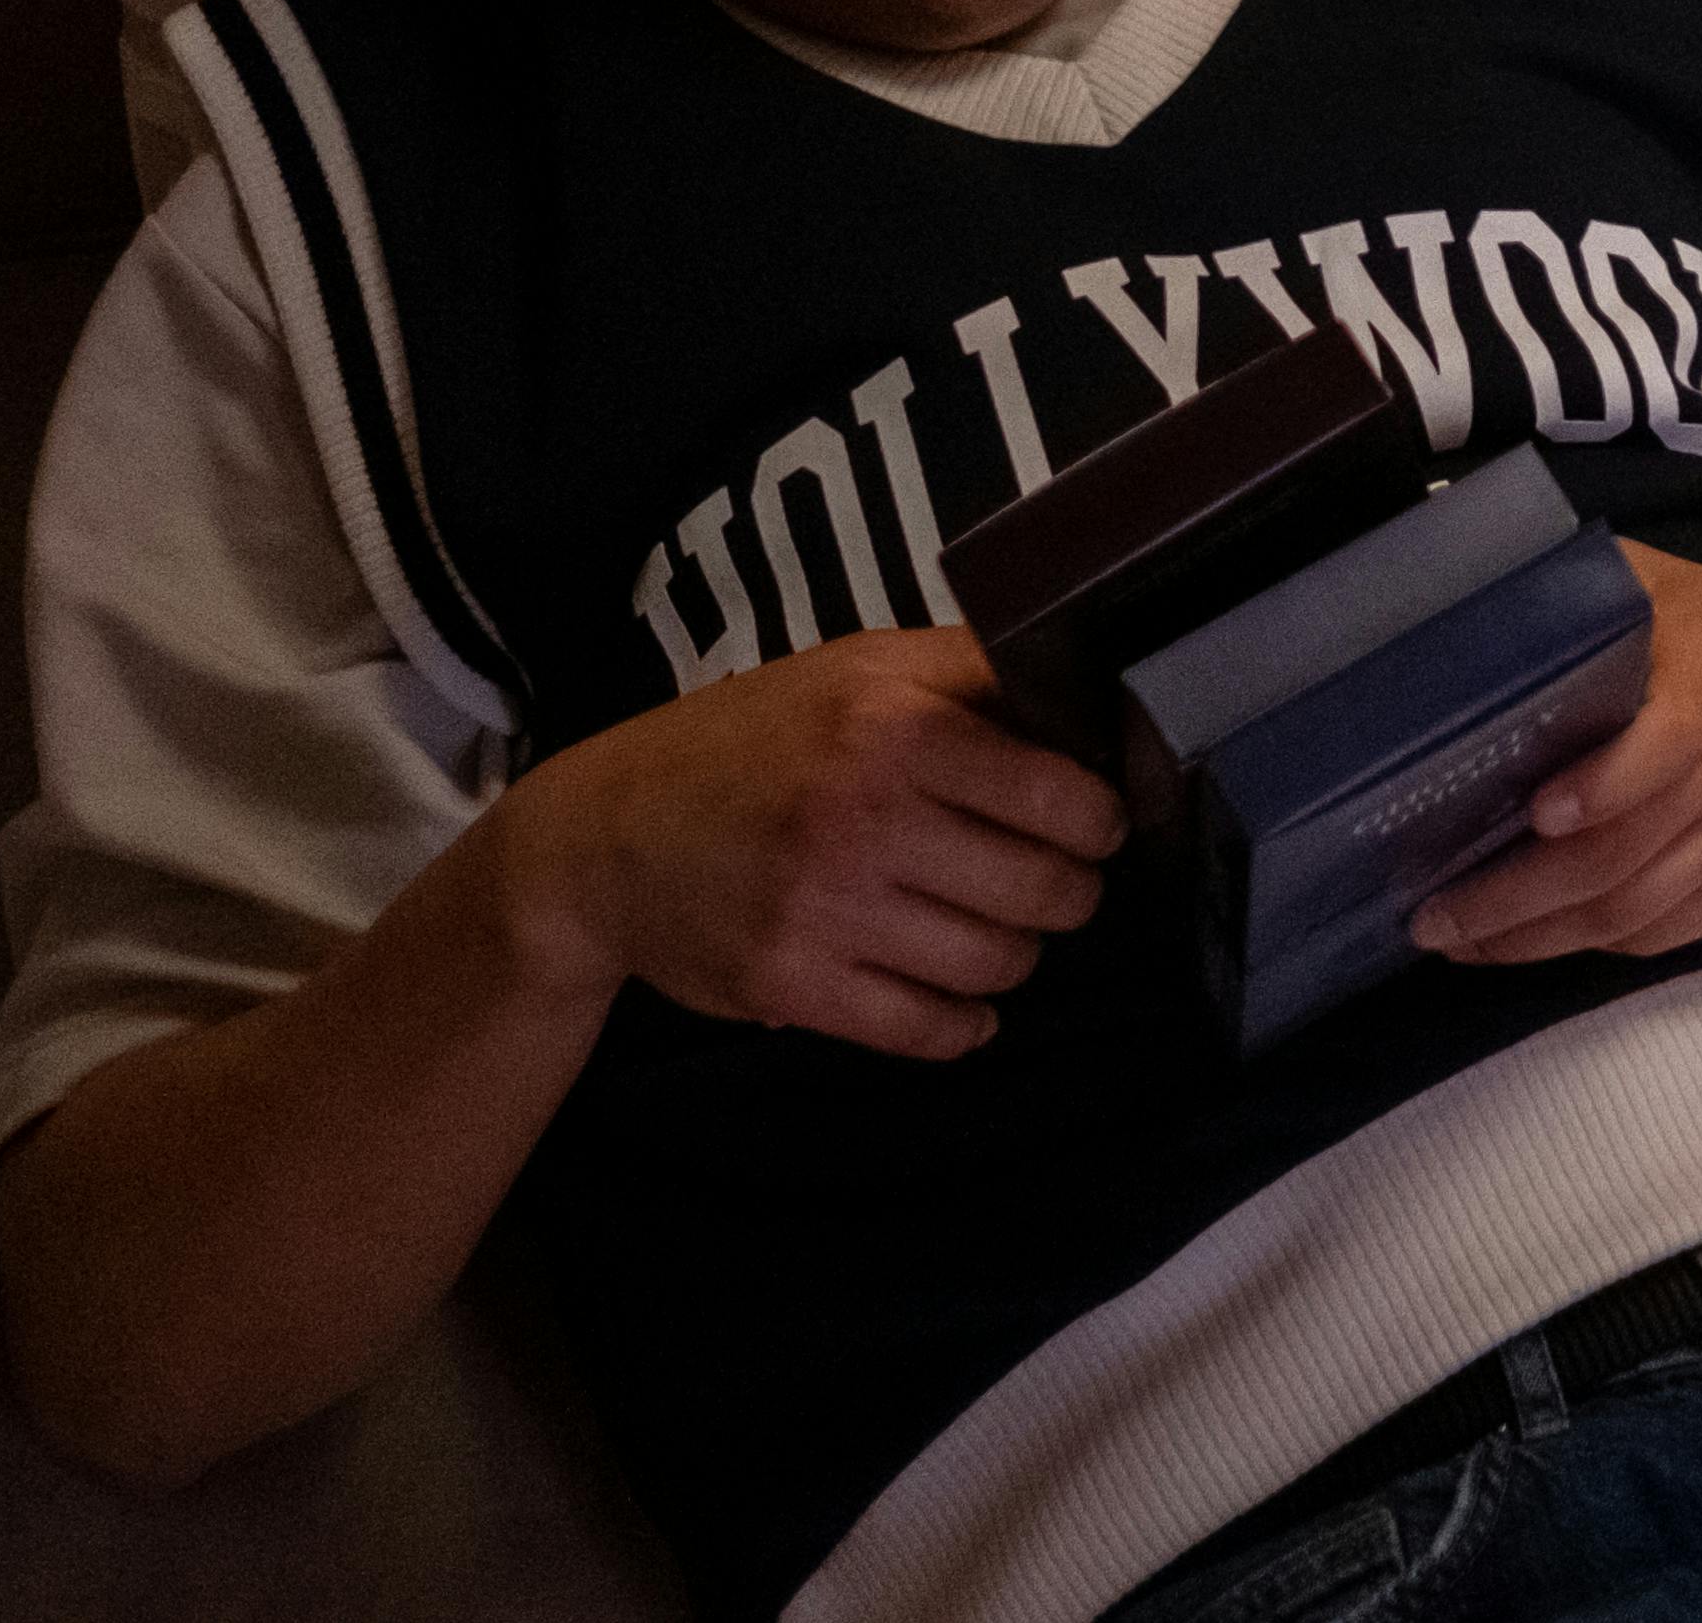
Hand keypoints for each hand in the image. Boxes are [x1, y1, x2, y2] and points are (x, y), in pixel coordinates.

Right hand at [493, 629, 1117, 1061]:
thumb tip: (1091, 700)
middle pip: (1044, 889)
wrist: (603, 834)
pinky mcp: (790, 984)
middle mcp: (861, 815)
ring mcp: (823, 906)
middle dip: (1068, 891)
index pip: (1061, 797)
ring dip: (1014, 955)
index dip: (1098, 818)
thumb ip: (974, 673)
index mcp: (892, 724)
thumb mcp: (862, 669)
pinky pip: (929, 1031)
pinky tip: (958, 997)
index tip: (1091, 823)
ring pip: (997, 964)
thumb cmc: (755, 742)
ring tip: (992, 926)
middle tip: (1050, 881)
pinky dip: (964, 1024)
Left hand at [1415, 548, 1701, 966]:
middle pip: (1632, 852)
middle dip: (1519, 897)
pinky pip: (1668, 934)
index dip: (1604, 784)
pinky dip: (1594, 944)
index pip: (1672, 738)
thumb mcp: (1657, 582)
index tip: (1533, 813)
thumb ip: (1579, 594)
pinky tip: (1534, 937)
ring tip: (1464, 939)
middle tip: (1436, 915)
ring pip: (1639, 910)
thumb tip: (1465, 622)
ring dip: (1540, 938)